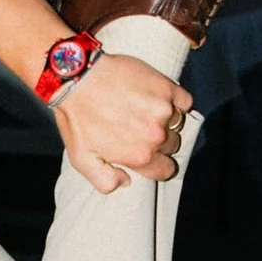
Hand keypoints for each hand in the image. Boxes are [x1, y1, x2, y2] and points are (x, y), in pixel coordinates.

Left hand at [50, 53, 191, 193]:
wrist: (76, 78)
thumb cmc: (76, 117)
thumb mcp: (81, 158)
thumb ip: (105, 180)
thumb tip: (126, 181)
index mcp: (139, 156)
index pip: (166, 170)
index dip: (158, 165)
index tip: (150, 155)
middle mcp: (156, 136)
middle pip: (172, 145)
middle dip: (159, 141)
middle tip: (138, 129)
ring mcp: (163, 110)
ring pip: (178, 123)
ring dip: (166, 120)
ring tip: (142, 112)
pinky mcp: (166, 88)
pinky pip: (185, 101)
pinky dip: (175, 101)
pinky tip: (157, 99)